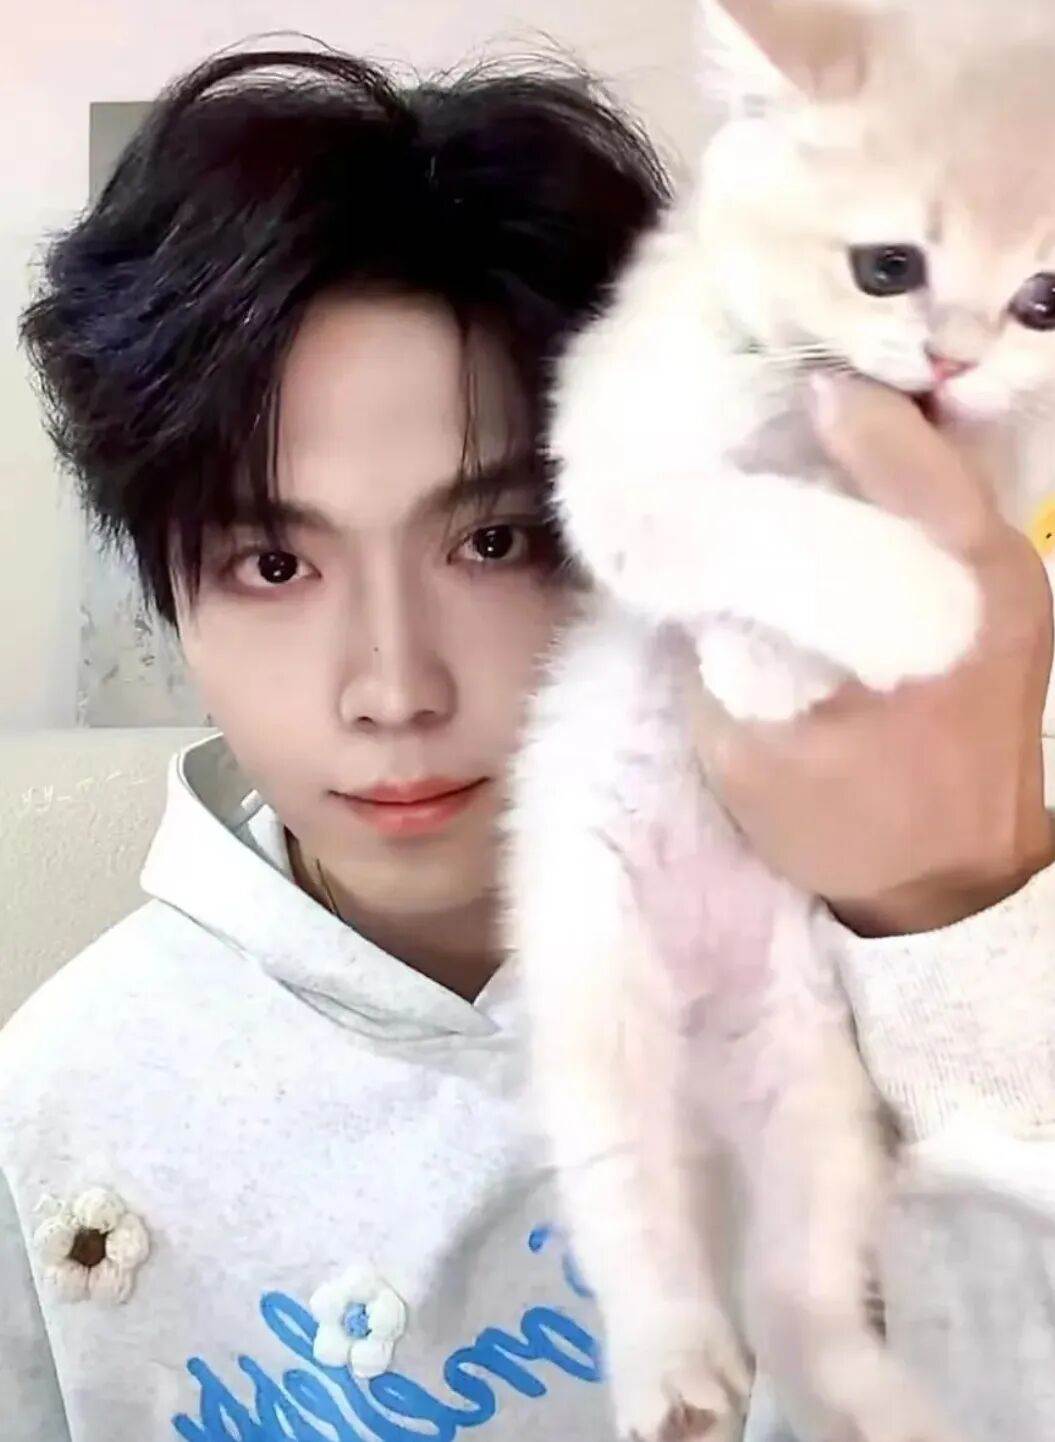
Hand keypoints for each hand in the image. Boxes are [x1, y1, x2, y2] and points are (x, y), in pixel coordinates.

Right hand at [692, 374, 1054, 936]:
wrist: (956, 893)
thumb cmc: (851, 829)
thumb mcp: (749, 750)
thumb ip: (716, 646)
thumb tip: (693, 563)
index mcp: (940, 603)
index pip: (888, 457)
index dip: (828, 409)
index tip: (770, 385)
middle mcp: (998, 570)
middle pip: (933, 440)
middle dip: (857, 406)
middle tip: (782, 386)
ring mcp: (1022, 580)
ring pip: (952, 466)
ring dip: (883, 437)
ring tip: (807, 421)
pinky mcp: (1020, 600)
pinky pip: (956, 506)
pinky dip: (905, 481)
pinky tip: (850, 482)